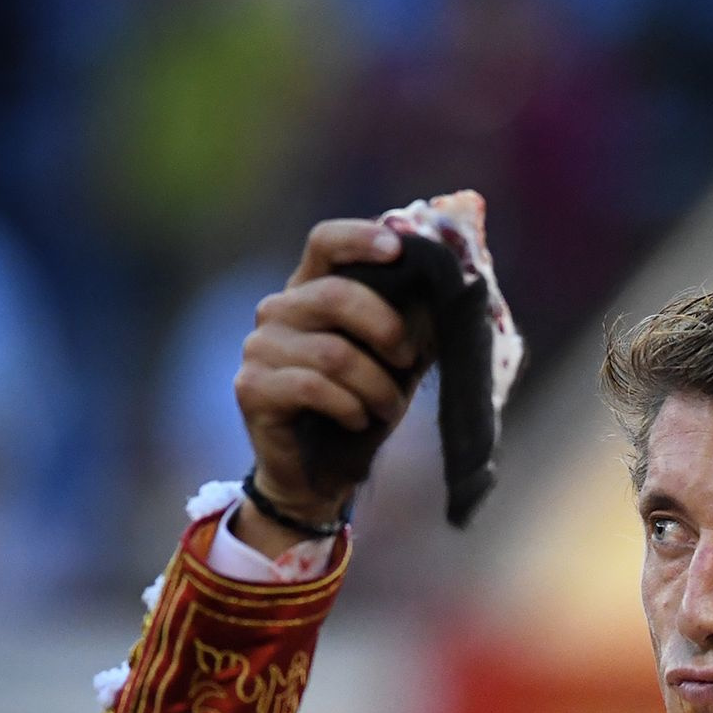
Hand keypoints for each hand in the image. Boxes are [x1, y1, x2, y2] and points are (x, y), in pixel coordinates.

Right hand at [234, 219, 435, 534]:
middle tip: (407, 360)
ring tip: (384, 408)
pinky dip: (348, 407)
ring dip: (375, 386)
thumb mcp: (398, 361)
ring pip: (333, 352)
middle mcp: (278, 310)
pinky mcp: (252, 387)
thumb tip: (460, 287)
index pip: (325, 242)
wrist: (325, 474)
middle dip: (386, 329)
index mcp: (312, 291)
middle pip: (334, 294)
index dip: (359, 238)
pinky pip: (311, 386)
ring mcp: (259, 347)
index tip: (397, 250)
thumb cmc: (363, 408)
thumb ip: (417, 322)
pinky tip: (355, 420)